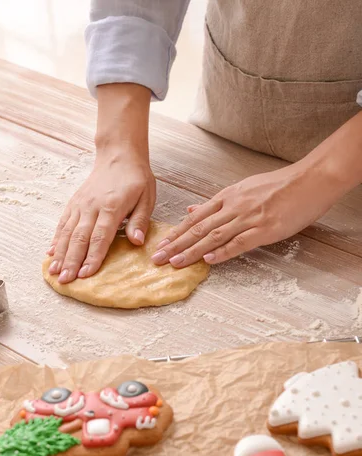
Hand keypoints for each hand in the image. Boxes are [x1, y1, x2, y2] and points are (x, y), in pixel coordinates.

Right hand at [47, 82, 152, 282]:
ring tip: (55, 272)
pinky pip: (63, 223)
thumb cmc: (135, 178)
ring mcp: (80, 204)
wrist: (119, 155)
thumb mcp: (146, 198)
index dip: (92, 257)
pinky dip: (56, 239)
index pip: (100, 237)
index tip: (86, 274)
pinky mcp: (74, 203)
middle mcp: (92, 206)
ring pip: (67, 232)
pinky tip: (51, 253)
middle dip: (72, 261)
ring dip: (61, 254)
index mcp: (112, 207)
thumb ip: (139, 220)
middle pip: (79, 238)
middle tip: (66, 280)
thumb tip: (136, 241)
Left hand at [151, 161, 345, 267]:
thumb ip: (217, 203)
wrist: (309, 180)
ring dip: (192, 251)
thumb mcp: (243, 189)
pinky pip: (240, 242)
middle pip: (198, 229)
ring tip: (175, 263)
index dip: (176, 233)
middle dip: (175, 245)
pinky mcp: (265, 229)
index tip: (160, 245)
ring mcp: (249, 218)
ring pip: (214, 236)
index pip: (195, 218)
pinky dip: (223, 252)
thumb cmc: (278, 186)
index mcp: (227, 197)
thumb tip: (191, 210)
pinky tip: (209, 260)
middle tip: (157, 259)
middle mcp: (233, 207)